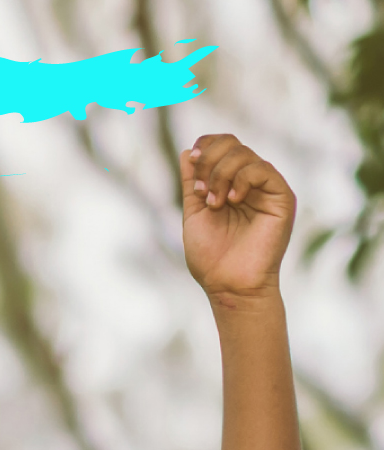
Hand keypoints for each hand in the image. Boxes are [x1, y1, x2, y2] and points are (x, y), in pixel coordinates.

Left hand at [181, 135, 293, 299]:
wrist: (229, 286)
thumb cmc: (211, 258)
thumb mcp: (194, 213)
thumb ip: (193, 182)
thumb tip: (188, 150)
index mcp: (231, 183)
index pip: (223, 145)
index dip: (207, 146)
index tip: (193, 166)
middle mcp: (250, 182)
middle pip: (232, 144)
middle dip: (210, 162)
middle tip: (202, 191)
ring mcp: (267, 188)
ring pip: (244, 155)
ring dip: (221, 175)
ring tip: (215, 204)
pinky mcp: (281, 197)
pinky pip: (261, 169)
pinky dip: (241, 180)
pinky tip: (232, 201)